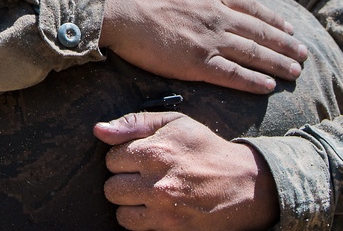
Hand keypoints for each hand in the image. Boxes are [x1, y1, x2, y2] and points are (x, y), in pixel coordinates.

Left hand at [94, 111, 278, 230]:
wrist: (243, 184)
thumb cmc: (205, 148)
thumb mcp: (174, 122)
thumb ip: (134, 123)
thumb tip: (98, 130)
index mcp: (157, 151)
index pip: (112, 158)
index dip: (122, 156)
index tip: (138, 156)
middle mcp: (158, 182)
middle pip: (111, 187)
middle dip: (123, 180)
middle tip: (140, 175)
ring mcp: (165, 209)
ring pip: (120, 211)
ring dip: (128, 202)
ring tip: (145, 191)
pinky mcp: (171, 229)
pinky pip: (135, 227)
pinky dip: (139, 218)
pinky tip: (152, 206)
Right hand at [100, 0, 305, 93]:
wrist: (116, 5)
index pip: (250, 8)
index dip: (273, 20)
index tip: (290, 28)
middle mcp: (216, 16)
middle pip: (259, 32)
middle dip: (285, 44)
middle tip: (304, 54)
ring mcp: (209, 40)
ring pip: (253, 54)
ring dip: (278, 63)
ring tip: (296, 72)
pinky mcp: (196, 63)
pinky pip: (232, 75)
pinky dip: (253, 81)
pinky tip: (269, 86)